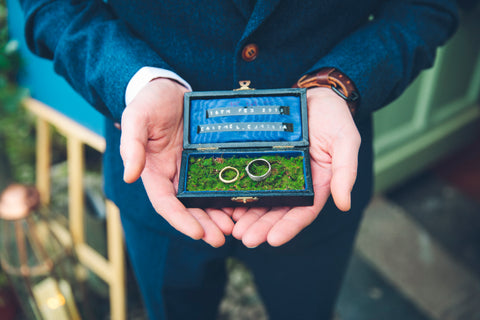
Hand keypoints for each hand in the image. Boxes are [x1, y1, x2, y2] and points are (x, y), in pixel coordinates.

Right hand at [120, 78, 233, 246]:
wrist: (169, 88)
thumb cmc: (149, 102)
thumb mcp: (136, 118)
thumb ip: (132, 146)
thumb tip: (130, 176)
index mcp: (154, 172)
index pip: (166, 203)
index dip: (180, 220)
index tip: (197, 233)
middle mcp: (173, 176)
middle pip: (188, 208)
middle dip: (204, 225)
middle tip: (222, 238)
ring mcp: (191, 169)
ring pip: (204, 200)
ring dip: (218, 216)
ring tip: (235, 227)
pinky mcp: (207, 160)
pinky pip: (218, 182)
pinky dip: (227, 196)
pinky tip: (241, 204)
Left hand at [231, 87, 359, 246]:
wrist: (315, 95)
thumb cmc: (334, 119)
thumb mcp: (345, 141)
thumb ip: (346, 171)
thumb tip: (345, 204)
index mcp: (317, 184)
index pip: (303, 212)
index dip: (288, 227)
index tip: (272, 240)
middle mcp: (295, 183)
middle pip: (277, 211)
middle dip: (261, 226)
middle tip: (245, 238)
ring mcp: (276, 172)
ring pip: (260, 200)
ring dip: (247, 216)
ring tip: (232, 229)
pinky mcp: (261, 159)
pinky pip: (248, 178)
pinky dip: (239, 193)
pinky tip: (226, 203)